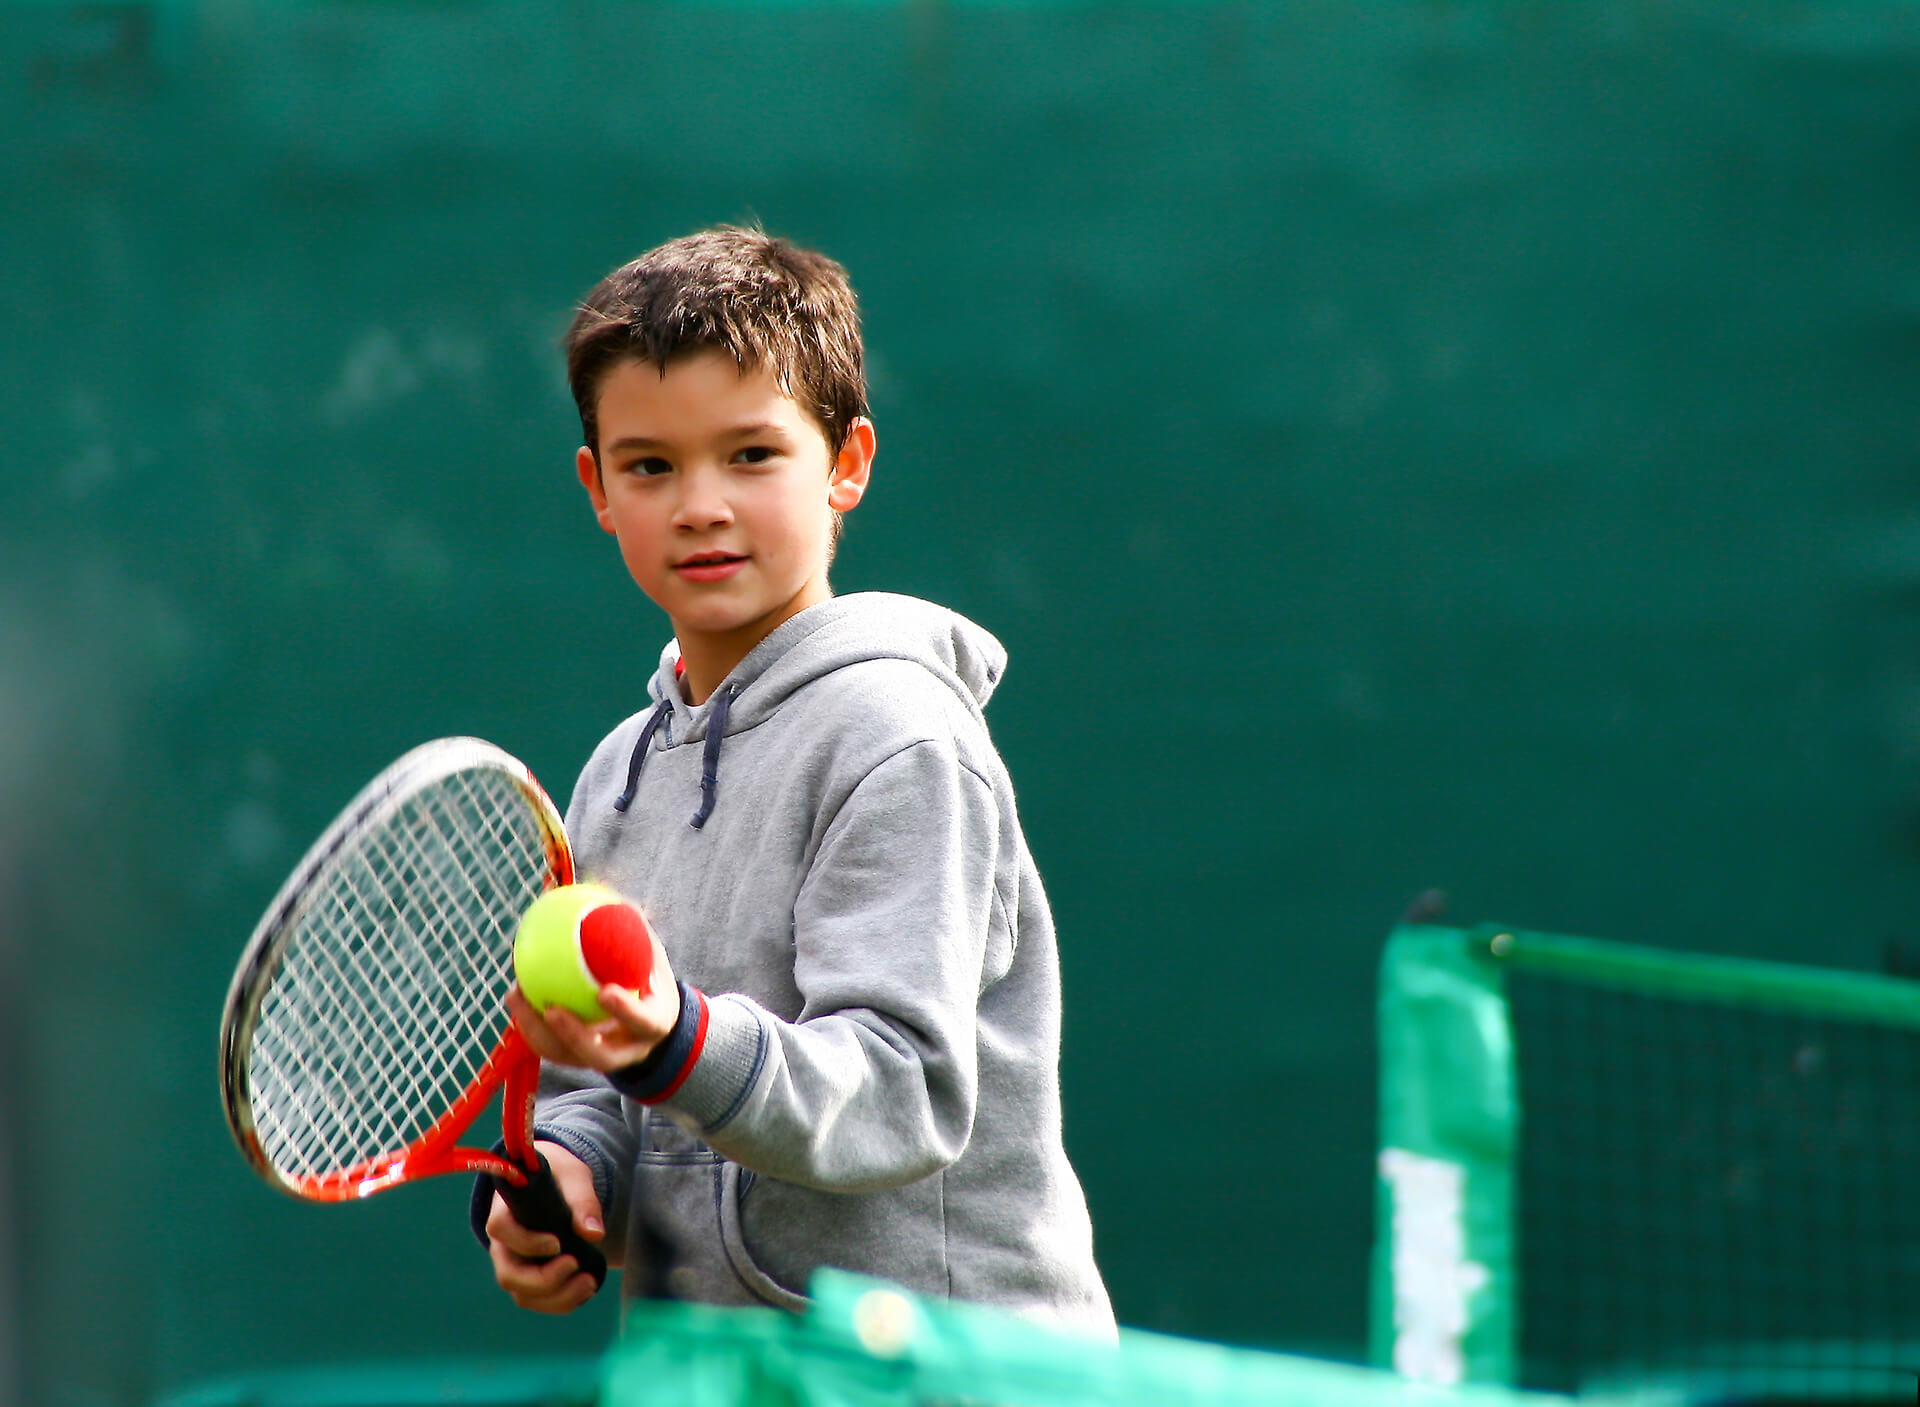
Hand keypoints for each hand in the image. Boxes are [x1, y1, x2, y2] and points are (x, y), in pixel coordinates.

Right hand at [485, 1140, 611, 1313]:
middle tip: (576, 1265)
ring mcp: (514, 1265)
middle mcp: (504, 1243)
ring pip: (523, 1294)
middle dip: (543, 1280)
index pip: (500, 1229)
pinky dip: (561, 1302)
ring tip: (589, 1282)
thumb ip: (582, 1201)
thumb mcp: (573, 1177)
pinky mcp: (529, 1279)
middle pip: (508, 1274)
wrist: (555, 1183)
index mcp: (505, 1210)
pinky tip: (586, 1289)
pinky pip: (537, 1301)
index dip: (526, 1242)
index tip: (557, 1243)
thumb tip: (594, 1234)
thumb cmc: (559, 1176)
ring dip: (556, 1297)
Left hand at [508, 927, 680, 1073]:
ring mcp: (603, 1060)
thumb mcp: (651, 954)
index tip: (604, 991)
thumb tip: (606, 886)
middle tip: (551, 1009)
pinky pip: (551, 1048)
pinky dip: (531, 1025)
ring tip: (517, 996)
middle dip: (574, 1035)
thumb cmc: (649, 977)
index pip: (643, 1021)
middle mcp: (630, 1050)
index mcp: (654, 1024)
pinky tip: (516, 995)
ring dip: (538, 1031)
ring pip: (567, 1057)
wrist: (651, 1023)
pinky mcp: (579, 1060)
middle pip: (601, 1056)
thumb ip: (633, 929)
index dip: (624, 1010)